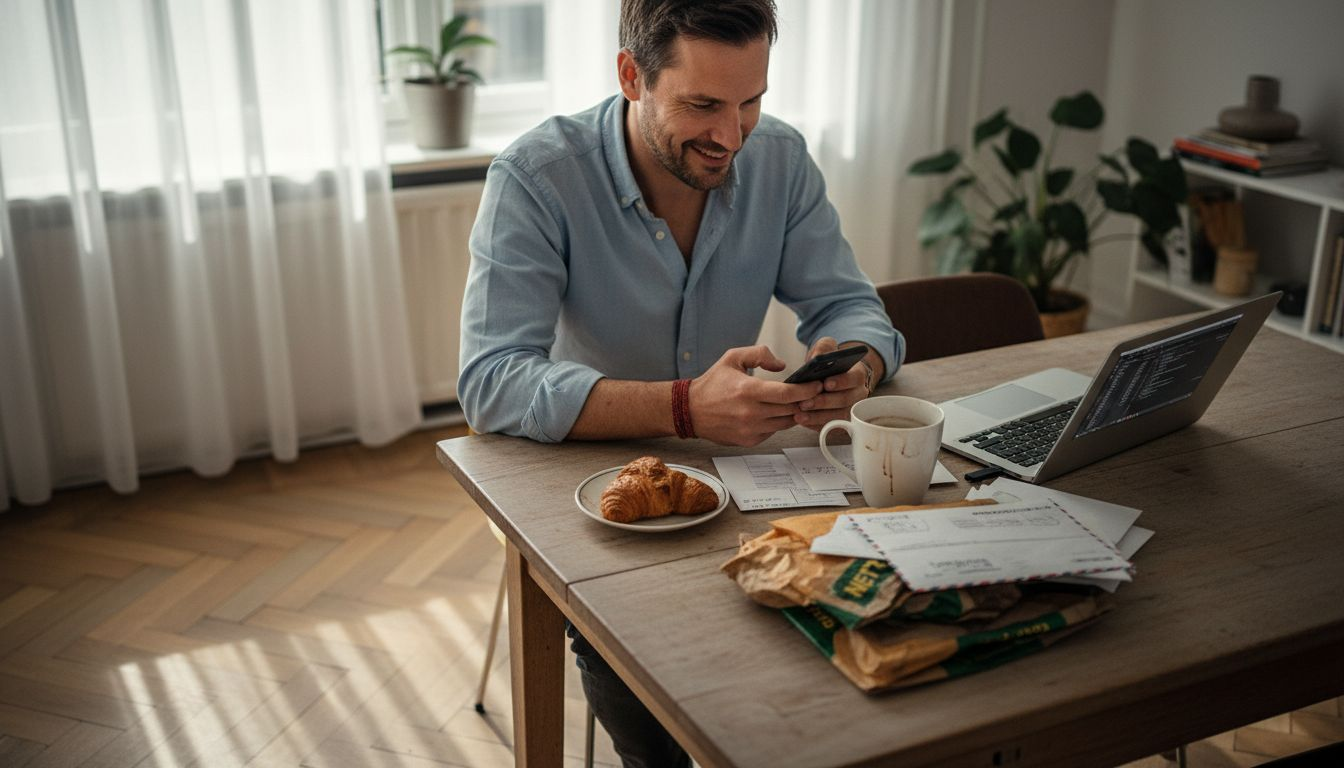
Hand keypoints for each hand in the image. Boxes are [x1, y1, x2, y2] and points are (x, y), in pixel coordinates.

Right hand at [689, 345, 823, 445]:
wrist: (690, 410)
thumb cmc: (713, 384)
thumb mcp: (733, 357)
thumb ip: (760, 354)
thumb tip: (782, 365)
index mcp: (748, 390)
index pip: (788, 394)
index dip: (807, 390)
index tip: (816, 385)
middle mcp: (751, 413)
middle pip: (792, 410)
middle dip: (805, 401)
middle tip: (811, 392)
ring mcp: (750, 429)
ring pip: (785, 423)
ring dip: (793, 413)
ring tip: (795, 402)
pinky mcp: (749, 441)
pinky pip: (773, 432)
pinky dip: (778, 422)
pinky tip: (775, 412)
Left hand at [793, 337, 869, 430]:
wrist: (835, 377)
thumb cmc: (831, 364)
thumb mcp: (828, 348)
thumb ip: (824, 348)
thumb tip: (818, 357)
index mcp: (858, 374)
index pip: (854, 378)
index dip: (841, 382)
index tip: (826, 383)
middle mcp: (858, 394)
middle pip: (845, 401)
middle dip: (824, 402)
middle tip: (805, 402)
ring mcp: (852, 410)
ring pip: (838, 417)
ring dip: (818, 417)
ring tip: (799, 415)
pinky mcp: (843, 422)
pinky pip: (832, 427)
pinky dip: (816, 425)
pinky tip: (802, 421)